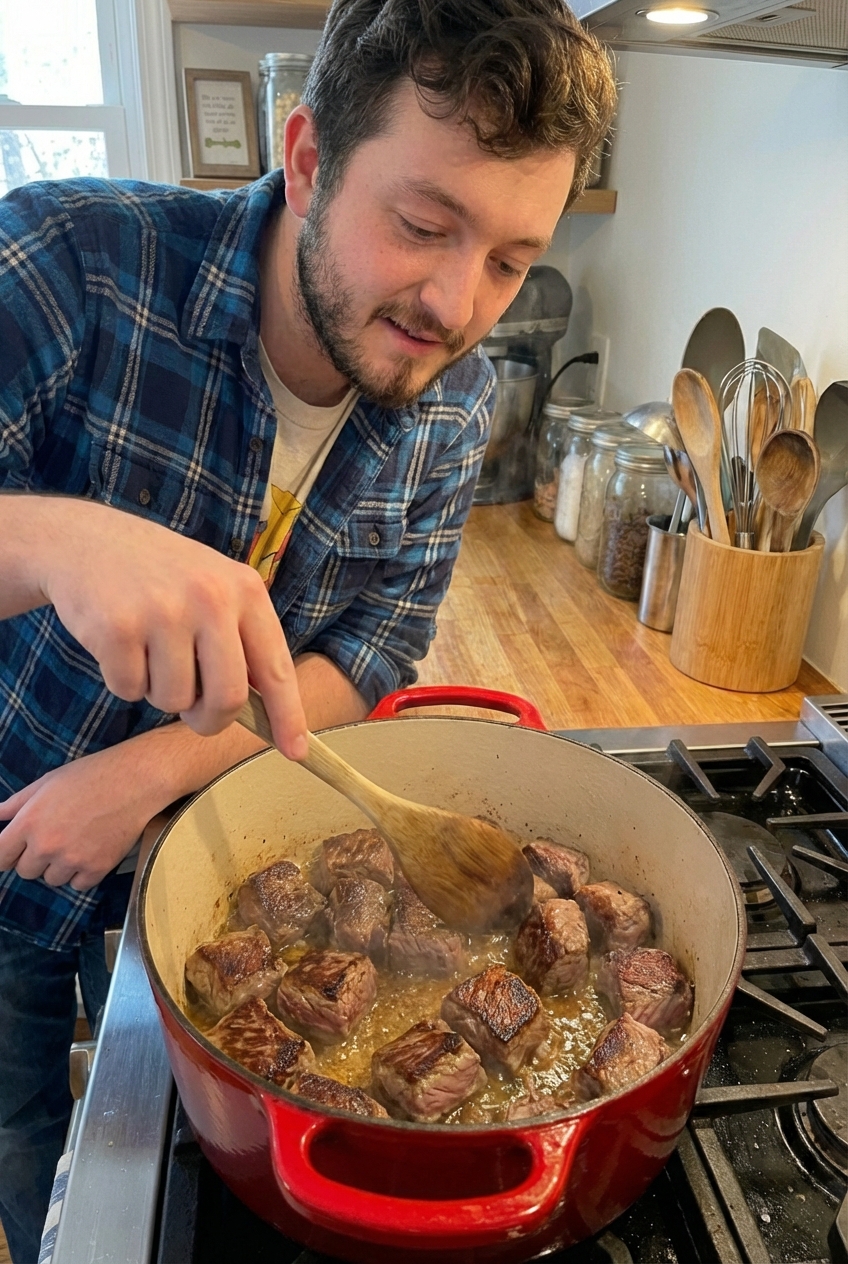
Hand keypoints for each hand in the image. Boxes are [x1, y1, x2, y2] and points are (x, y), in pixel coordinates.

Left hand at [0, 744, 159, 889]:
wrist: (134, 781)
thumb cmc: (90, 775)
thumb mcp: (47, 782)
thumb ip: (16, 803)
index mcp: (29, 823)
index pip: (0, 857)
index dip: (8, 853)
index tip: (16, 850)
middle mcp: (46, 846)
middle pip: (25, 872)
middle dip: (36, 858)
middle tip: (57, 838)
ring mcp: (72, 860)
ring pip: (52, 880)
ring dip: (60, 867)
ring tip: (78, 841)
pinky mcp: (96, 869)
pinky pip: (78, 885)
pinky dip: (83, 873)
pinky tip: (92, 850)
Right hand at [32, 498, 306, 758]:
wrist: (87, 540)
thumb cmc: (161, 576)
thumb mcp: (215, 588)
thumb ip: (241, 641)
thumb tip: (265, 713)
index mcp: (245, 590)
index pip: (276, 667)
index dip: (288, 716)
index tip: (296, 751)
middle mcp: (210, 598)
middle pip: (227, 698)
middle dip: (209, 719)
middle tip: (193, 712)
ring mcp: (163, 611)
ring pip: (174, 701)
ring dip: (160, 692)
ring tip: (150, 651)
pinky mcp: (117, 627)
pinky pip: (129, 690)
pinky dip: (123, 681)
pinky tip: (121, 643)